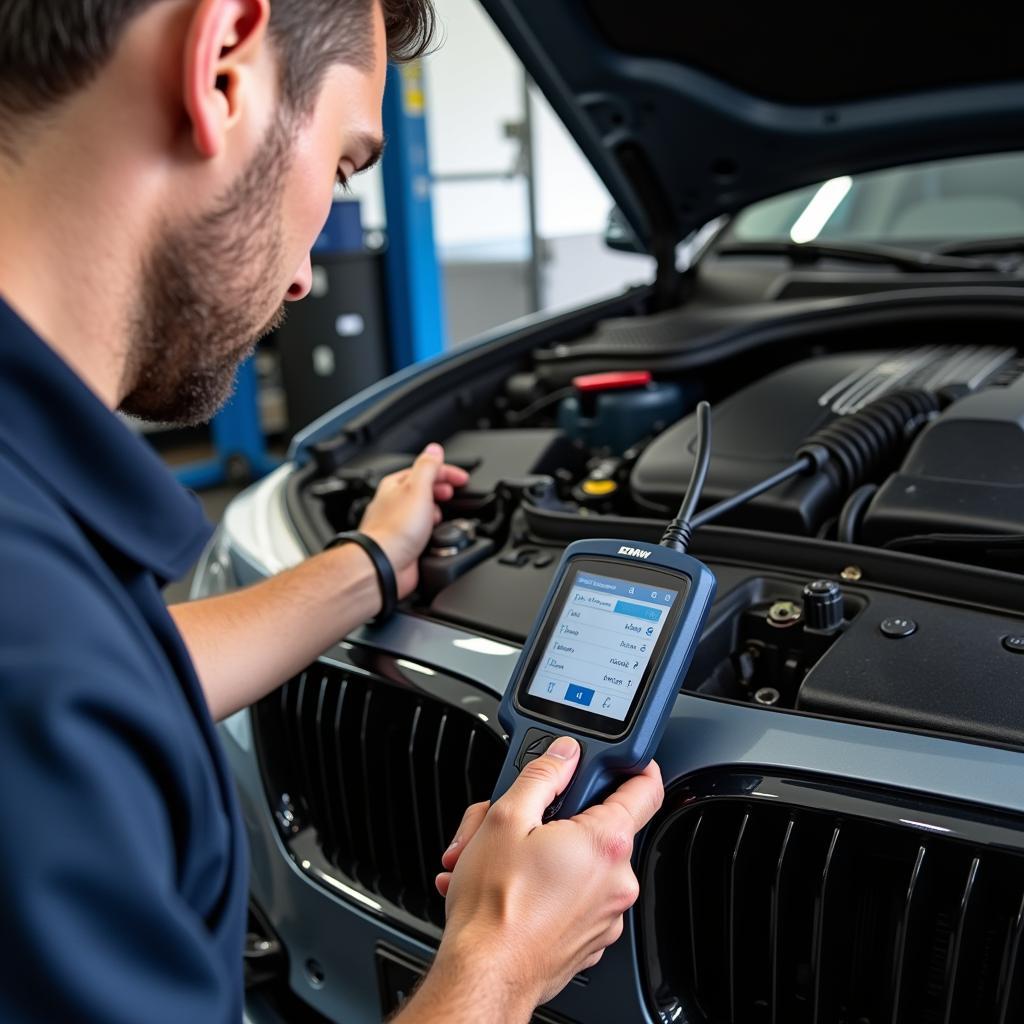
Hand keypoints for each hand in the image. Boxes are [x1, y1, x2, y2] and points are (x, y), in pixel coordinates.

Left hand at [358, 443, 468, 597]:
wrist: (385, 565)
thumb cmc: (395, 529)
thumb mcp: (418, 489)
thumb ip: (428, 467)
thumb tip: (435, 449)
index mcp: (396, 485)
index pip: (424, 470)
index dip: (446, 472)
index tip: (463, 479)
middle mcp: (395, 503)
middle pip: (424, 490)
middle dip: (442, 492)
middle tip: (453, 495)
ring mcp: (400, 524)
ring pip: (425, 512)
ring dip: (438, 514)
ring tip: (443, 518)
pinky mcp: (405, 543)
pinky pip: (425, 533)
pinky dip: (434, 533)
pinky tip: (437, 536)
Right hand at [432, 738, 663, 1008]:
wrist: (484, 977)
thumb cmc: (494, 908)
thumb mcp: (506, 817)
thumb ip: (542, 774)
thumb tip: (563, 753)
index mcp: (607, 843)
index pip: (645, 787)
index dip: (632, 764)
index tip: (620, 758)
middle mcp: (617, 880)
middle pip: (592, 825)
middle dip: (548, 817)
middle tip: (510, 823)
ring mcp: (606, 914)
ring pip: (575, 862)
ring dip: (536, 855)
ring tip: (494, 863)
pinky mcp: (589, 938)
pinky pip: (571, 896)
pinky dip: (542, 886)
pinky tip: (506, 888)